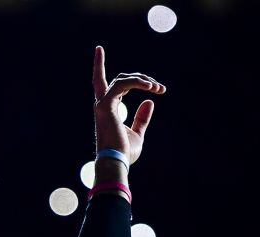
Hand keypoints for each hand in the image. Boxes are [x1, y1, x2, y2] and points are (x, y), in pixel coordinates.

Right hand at [92, 45, 165, 165]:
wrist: (116, 163)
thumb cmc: (125, 153)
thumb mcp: (138, 134)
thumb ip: (142, 118)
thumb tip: (149, 102)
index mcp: (108, 110)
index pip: (107, 84)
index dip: (100, 65)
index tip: (99, 49)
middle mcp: (103, 105)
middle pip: (121, 79)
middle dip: (142, 79)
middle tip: (160, 88)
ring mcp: (103, 104)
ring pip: (123, 79)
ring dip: (143, 80)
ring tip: (158, 89)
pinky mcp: (106, 106)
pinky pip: (123, 84)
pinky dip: (137, 82)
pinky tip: (151, 88)